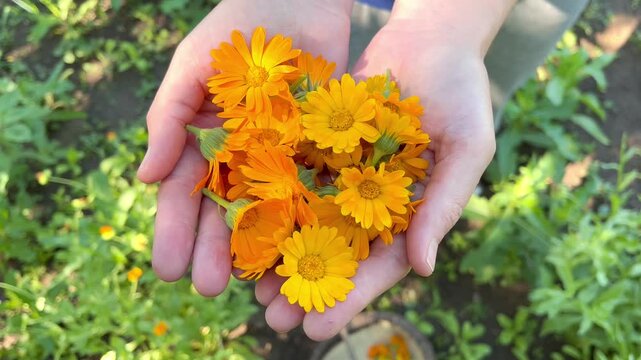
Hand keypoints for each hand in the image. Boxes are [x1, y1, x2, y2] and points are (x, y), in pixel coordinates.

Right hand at [137, 0, 353, 294]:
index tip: (168, 267)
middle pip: (223, 212)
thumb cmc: (235, 34)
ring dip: (255, 248)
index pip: (183, 194)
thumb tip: (144, 177)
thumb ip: (169, 119)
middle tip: (209, 289)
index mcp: (203, 142)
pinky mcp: (314, 153)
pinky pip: (306, 191)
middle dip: (213, 250)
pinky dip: (300, 221)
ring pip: (264, 211)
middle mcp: (239, 158)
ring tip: (250, 284)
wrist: (297, 2)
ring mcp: (278, 158)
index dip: (174, 230)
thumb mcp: (193, 70)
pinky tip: (296, 251)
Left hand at [255, 19, 495, 339]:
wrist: (431, 39)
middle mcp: (374, 201)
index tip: (317, 329)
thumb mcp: (466, 149)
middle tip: (274, 319)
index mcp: (410, 212)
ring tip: (251, 288)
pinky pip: (295, 176)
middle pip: (338, 252)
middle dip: (307, 287)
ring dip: (282, 254)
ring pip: (310, 221)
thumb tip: (422, 268)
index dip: (349, 298)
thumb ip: (443, 206)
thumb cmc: (462, 93)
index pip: (380, 266)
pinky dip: (273, 202)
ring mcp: (345, 174)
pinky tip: (246, 224)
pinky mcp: (321, 145)